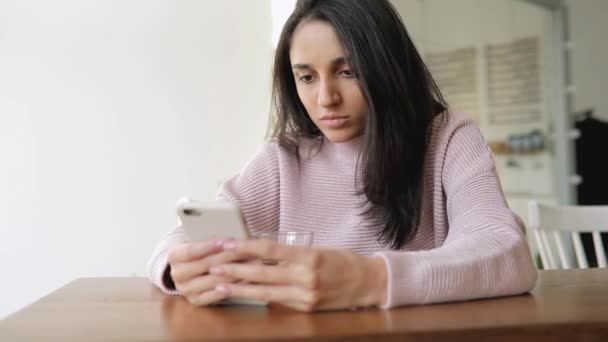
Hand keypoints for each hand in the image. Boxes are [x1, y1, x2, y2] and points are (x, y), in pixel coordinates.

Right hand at [167, 239, 243, 305]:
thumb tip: (231, 238)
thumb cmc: (199, 250)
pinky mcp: (196, 300)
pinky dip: (232, 286)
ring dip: (235, 271)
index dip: (210, 246)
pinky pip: (216, 295)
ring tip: (252, 263)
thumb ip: (209, 239)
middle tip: (247, 250)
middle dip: (228, 256)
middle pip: (206, 265)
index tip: (227, 241)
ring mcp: (186, 290)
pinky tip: (245, 279)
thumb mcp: (197, 240)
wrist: (188, 268)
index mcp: (174, 256)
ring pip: (214, 280)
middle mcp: (177, 275)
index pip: (192, 251)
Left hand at [208, 239, 387, 311]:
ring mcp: (305, 296)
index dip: (246, 246)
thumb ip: (290, 254)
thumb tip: (259, 254)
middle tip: (214, 264)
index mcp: (308, 257)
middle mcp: (306, 277)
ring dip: (240, 288)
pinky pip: (277, 302)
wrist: (368, 283)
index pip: (270, 250)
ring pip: (265, 292)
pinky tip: (243, 294)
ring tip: (219, 284)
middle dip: (235, 269)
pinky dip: (258, 297)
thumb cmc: (342, 261)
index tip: (227, 243)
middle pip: (263, 272)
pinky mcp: (305, 308)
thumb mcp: (317, 250)